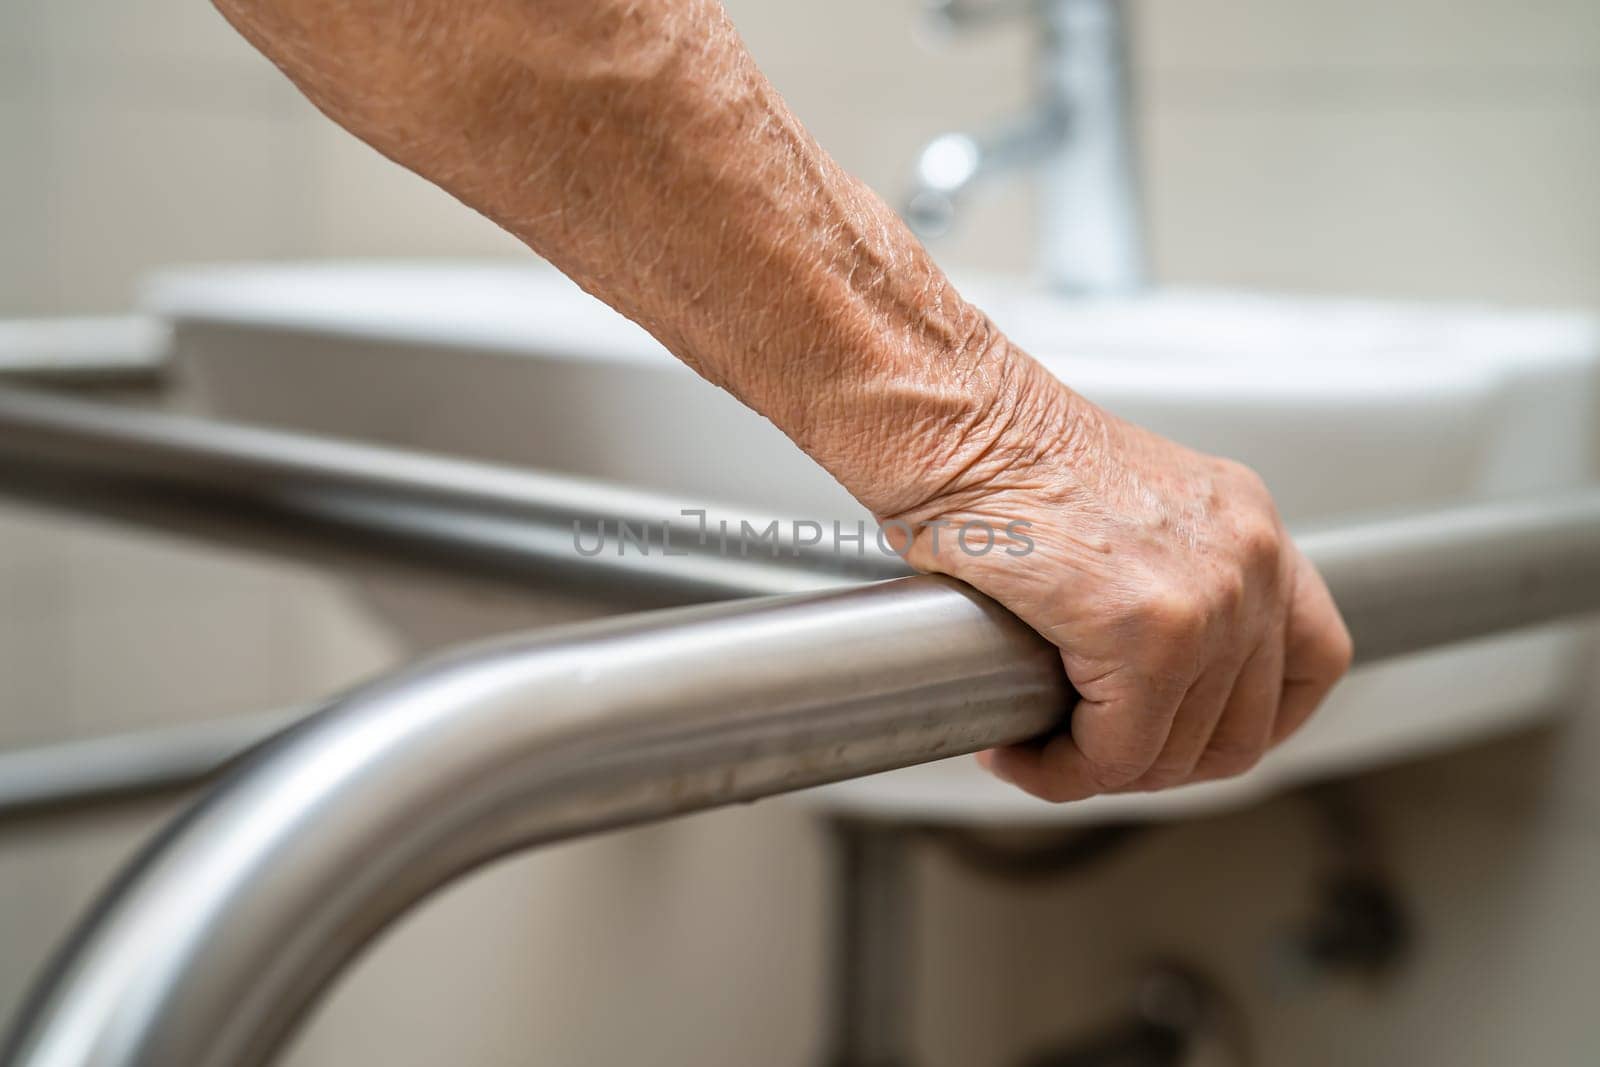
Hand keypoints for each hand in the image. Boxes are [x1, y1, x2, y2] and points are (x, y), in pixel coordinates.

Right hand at [878, 354, 1352, 801]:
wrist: (954, 420)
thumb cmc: (999, 453)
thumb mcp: (1120, 507)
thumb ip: (1162, 576)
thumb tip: (1138, 675)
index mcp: (1246, 523)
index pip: (1313, 657)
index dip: (1257, 721)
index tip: (1193, 738)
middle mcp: (1249, 556)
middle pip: (1245, 727)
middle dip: (1158, 761)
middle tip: (1086, 750)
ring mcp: (1209, 598)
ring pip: (1174, 753)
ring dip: (1099, 769)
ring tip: (1039, 749)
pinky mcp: (1147, 631)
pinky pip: (1116, 752)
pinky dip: (1062, 771)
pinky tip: (1019, 751)